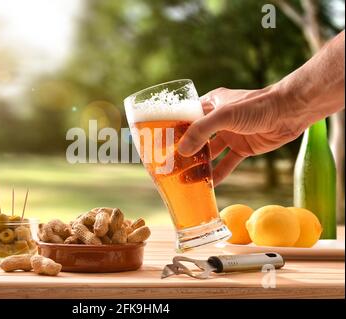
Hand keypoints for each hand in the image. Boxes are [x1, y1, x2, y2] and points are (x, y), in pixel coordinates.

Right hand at [177, 86, 304, 185]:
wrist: (290, 112)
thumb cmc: (256, 105)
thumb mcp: (224, 115)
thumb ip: (201, 131)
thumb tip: (182, 151)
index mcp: (210, 104)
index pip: (185, 119)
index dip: (173, 132)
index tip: (160, 146)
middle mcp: (218, 120)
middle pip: (196, 138)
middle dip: (184, 153)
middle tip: (169, 167)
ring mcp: (230, 135)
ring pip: (210, 153)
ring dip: (198, 166)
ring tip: (184, 179)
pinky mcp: (243, 148)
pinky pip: (227, 163)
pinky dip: (218, 174)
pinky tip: (208, 185)